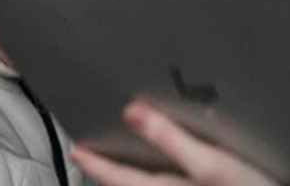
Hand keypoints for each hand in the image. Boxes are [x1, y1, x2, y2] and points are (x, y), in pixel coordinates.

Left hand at [71, 101, 279, 185]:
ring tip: (129, 164)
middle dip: (116, 172)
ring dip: (140, 177)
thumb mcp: (211, 163)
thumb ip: (170, 137)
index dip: (97, 163)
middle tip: (97, 157)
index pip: (120, 178)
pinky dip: (165, 178)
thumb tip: (132, 111)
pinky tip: (174, 170)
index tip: (78, 150)